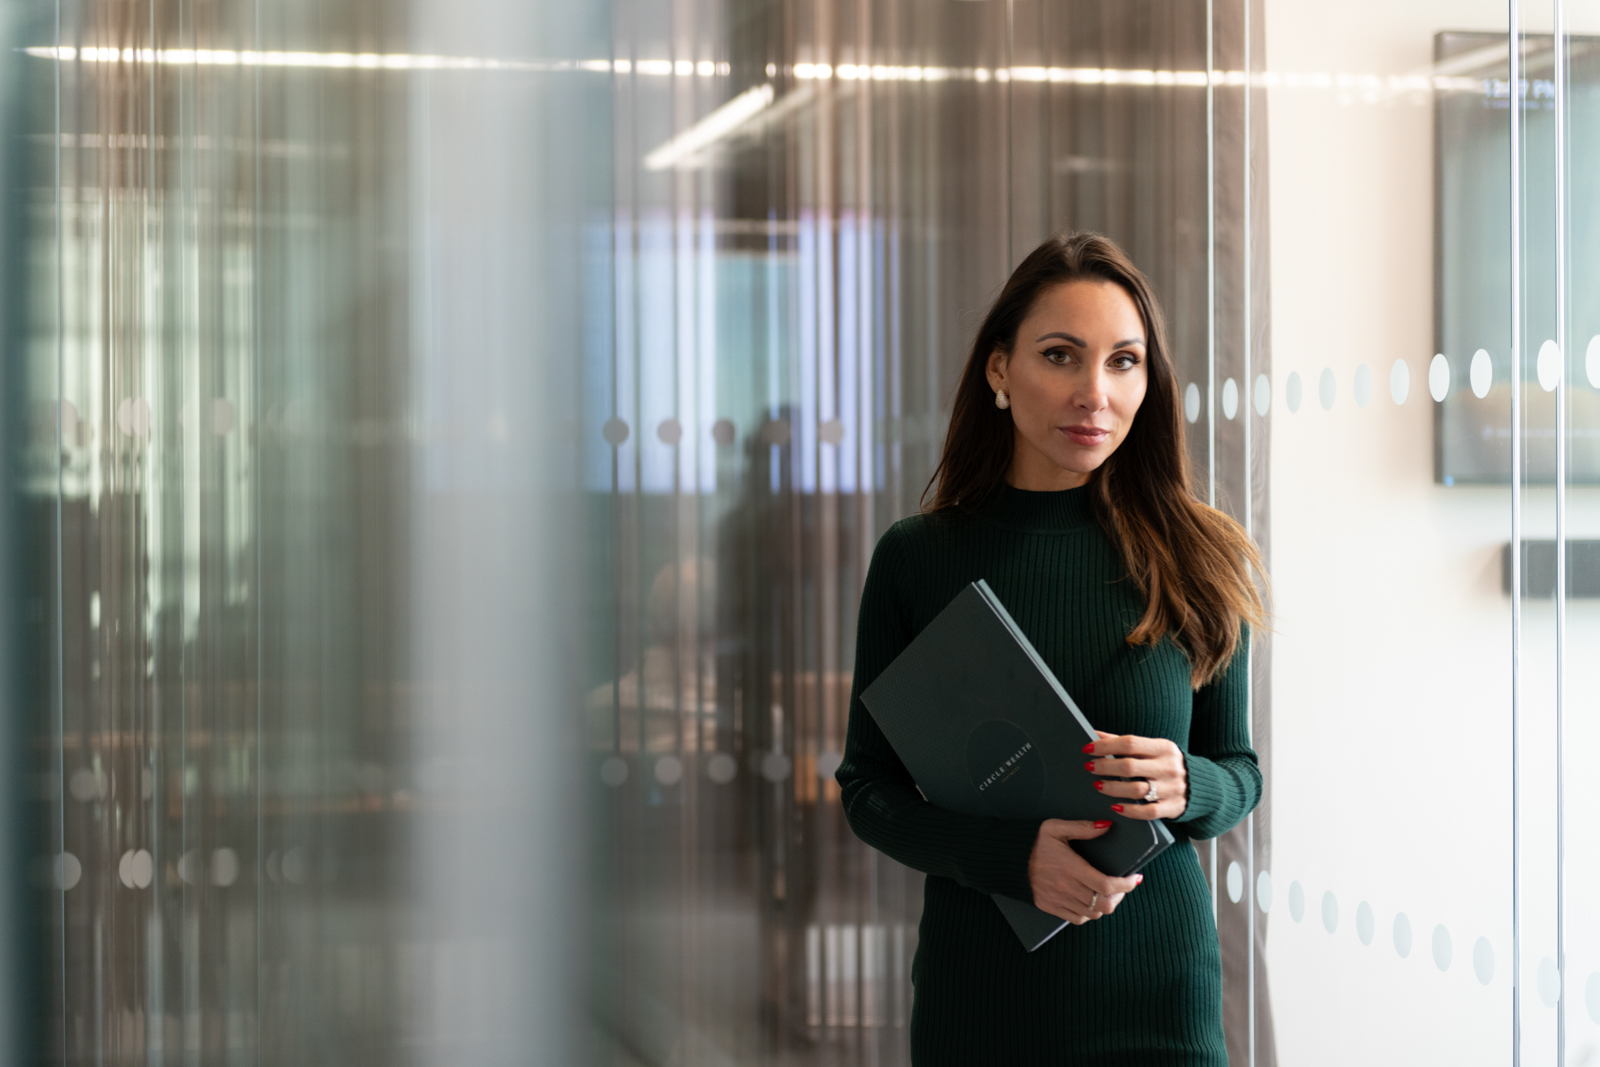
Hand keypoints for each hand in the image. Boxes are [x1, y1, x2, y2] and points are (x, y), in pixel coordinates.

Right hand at [1027, 819, 1144, 923]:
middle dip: (1120, 897)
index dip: (1126, 885)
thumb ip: (1082, 828)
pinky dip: (1089, 913)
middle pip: (1103, 904)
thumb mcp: (1055, 828)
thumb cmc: (1033, 842)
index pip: (1106, 885)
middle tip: (1123, 886)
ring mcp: (1058, 900)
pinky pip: (1077, 918)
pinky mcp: (1050, 907)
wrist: (1008, 859)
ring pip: (1093, 913)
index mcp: (1070, 868)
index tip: (1135, 878)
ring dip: (1105, 905)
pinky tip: (1090, 901)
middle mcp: (1066, 888)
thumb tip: (1106, 827)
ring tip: (1108, 893)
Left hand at [1085, 730, 1188, 819]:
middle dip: (1105, 766)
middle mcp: (1169, 767)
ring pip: (1136, 790)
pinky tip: (1115, 807)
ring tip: (1097, 785)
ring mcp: (1172, 789)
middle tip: (1089, 767)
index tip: (1088, 749)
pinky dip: (1129, 810)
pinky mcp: (1173, 808)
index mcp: (1164, 748)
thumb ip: (1126, 743)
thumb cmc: (1167, 764)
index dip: (1106, 746)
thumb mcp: (1153, 749)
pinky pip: (1148, 812)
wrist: (1203, 786)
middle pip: (1130, 766)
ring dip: (1113, 788)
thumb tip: (1094, 734)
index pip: (1130, 743)